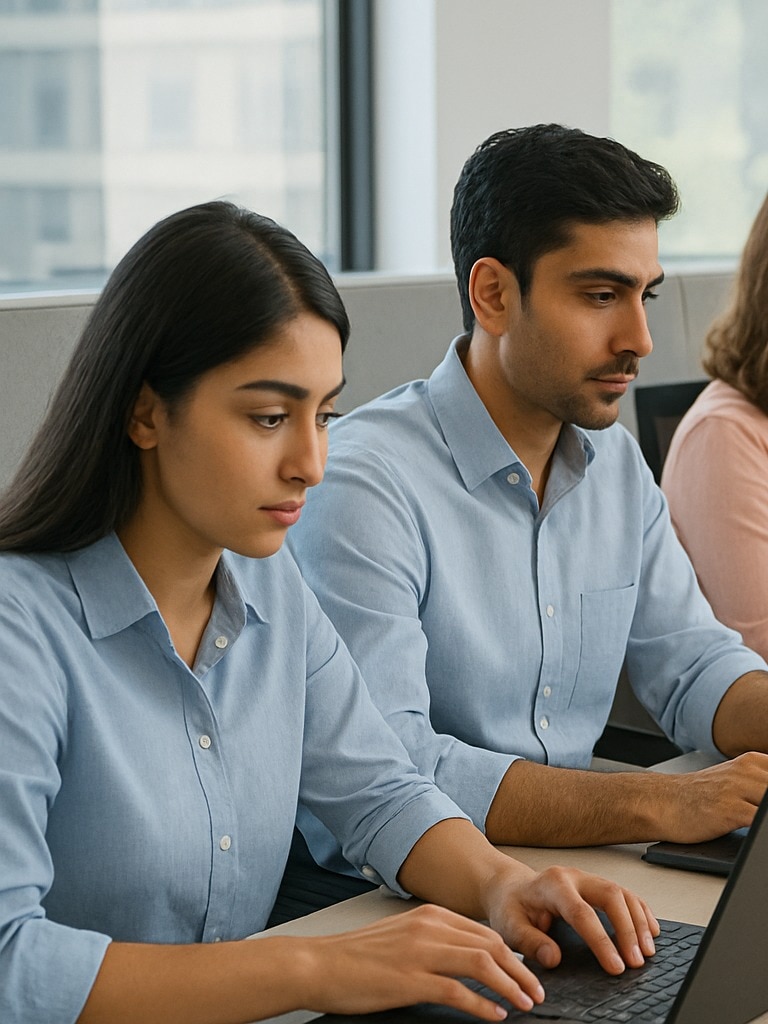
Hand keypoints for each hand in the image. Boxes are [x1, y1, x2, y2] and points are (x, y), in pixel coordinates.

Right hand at [297, 904, 544, 1019]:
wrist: (318, 965)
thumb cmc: (356, 957)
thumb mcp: (401, 937)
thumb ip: (433, 942)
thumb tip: (465, 960)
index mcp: (429, 915)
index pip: (483, 931)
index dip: (511, 953)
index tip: (526, 973)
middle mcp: (429, 927)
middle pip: (490, 944)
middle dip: (520, 970)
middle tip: (538, 992)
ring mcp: (420, 952)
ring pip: (481, 963)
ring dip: (511, 986)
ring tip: (527, 1005)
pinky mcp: (410, 979)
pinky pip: (457, 991)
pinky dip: (483, 1004)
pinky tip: (495, 1016)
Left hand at [486, 864, 658, 974]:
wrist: (510, 888)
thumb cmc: (511, 907)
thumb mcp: (510, 926)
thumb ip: (530, 942)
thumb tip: (554, 958)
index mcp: (552, 885)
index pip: (582, 913)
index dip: (601, 941)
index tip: (616, 966)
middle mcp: (573, 877)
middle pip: (610, 896)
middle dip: (628, 930)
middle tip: (637, 962)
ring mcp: (587, 879)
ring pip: (622, 893)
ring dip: (639, 922)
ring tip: (648, 951)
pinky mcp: (596, 885)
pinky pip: (625, 894)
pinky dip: (641, 911)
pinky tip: (651, 930)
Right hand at [659, 751, 767, 841]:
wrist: (661, 802)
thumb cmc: (697, 797)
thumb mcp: (734, 781)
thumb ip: (760, 784)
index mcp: (752, 761)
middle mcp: (746, 771)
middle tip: (767, 814)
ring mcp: (738, 789)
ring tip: (764, 825)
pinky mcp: (729, 810)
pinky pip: (761, 822)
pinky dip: (764, 830)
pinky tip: (761, 834)